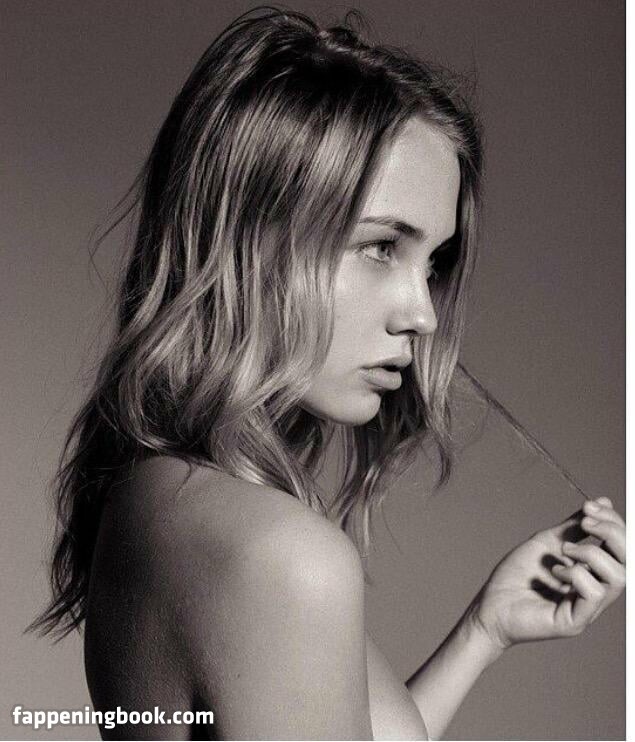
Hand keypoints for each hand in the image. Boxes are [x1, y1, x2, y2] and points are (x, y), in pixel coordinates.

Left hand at [467, 497, 624, 651]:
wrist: (490, 603)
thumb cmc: (517, 575)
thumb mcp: (549, 542)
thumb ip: (575, 527)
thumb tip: (604, 502)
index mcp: (594, 571)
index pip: (622, 547)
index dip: (613, 523)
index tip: (588, 505)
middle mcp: (597, 589)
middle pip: (630, 562)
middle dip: (613, 533)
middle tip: (586, 521)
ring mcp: (588, 607)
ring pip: (618, 577)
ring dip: (592, 553)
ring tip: (564, 551)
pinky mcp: (575, 621)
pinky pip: (594, 594)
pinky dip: (576, 574)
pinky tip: (555, 572)